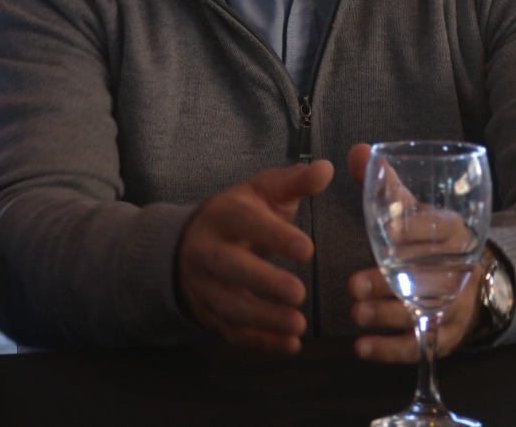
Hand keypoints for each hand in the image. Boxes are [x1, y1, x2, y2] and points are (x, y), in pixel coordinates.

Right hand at [176, 160, 333, 354]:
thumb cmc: (240, 214)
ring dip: (263, 319)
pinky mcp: (210, 313)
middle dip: (263, 283)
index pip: (245, 223)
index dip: (274, 236)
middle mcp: (208, 251)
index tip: (307, 251)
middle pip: (230, 268)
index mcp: (224, 215)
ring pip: (229, 305)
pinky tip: (290, 346)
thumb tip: (326, 169)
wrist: (188, 245)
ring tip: (299, 325)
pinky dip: (260, 343)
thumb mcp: (263, 190)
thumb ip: (295, 181)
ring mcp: (205, 286)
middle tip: (299, 293)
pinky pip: (232, 332)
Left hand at [347, 143, 485, 362]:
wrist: (478, 278)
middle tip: (352, 284)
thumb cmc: (434, 241)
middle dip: (389, 283)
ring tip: (356, 313)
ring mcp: (455, 305)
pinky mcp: (445, 334)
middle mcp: (460, 269)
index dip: (414, 232)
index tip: (387, 234)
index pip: (437, 230)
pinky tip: (362, 347)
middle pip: (427, 277)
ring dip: (388, 315)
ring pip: (423, 313)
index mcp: (455, 232)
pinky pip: (420, 345)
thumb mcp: (417, 212)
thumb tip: (358, 150)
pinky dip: (390, 350)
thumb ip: (387, 187)